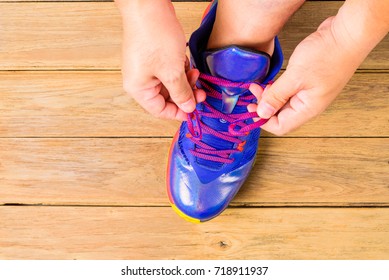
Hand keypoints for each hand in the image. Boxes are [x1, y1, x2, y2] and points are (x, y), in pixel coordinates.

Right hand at [116, 0, 204, 119]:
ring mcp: (145, 67)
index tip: (195, 110)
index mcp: (138, 89)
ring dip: (184, 80)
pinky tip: (186, 62)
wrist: (147, 4)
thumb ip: (181, 93)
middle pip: (166, 97)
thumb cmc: (154, 36)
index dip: (178, 112)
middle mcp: (139, 80)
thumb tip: (188, 108)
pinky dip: (179, 69)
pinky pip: (168, 70)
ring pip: (169, 83)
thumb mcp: (172, 71)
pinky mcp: (152, 56)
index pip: (160, 110)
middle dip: (185, 94)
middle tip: (201, 91)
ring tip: (195, 72)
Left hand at [249, 16, 366, 134]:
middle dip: (264, 106)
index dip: (263, 120)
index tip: (251, 107)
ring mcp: (310, 93)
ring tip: (259, 85)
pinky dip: (278, 89)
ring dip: (270, 96)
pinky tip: (271, 82)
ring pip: (284, 103)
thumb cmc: (326, 55)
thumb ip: (276, 96)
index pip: (280, 127)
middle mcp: (309, 105)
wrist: (347, 34)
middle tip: (253, 91)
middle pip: (281, 116)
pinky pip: (290, 92)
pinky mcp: (310, 82)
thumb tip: (261, 114)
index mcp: (307, 109)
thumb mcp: (295, 77)